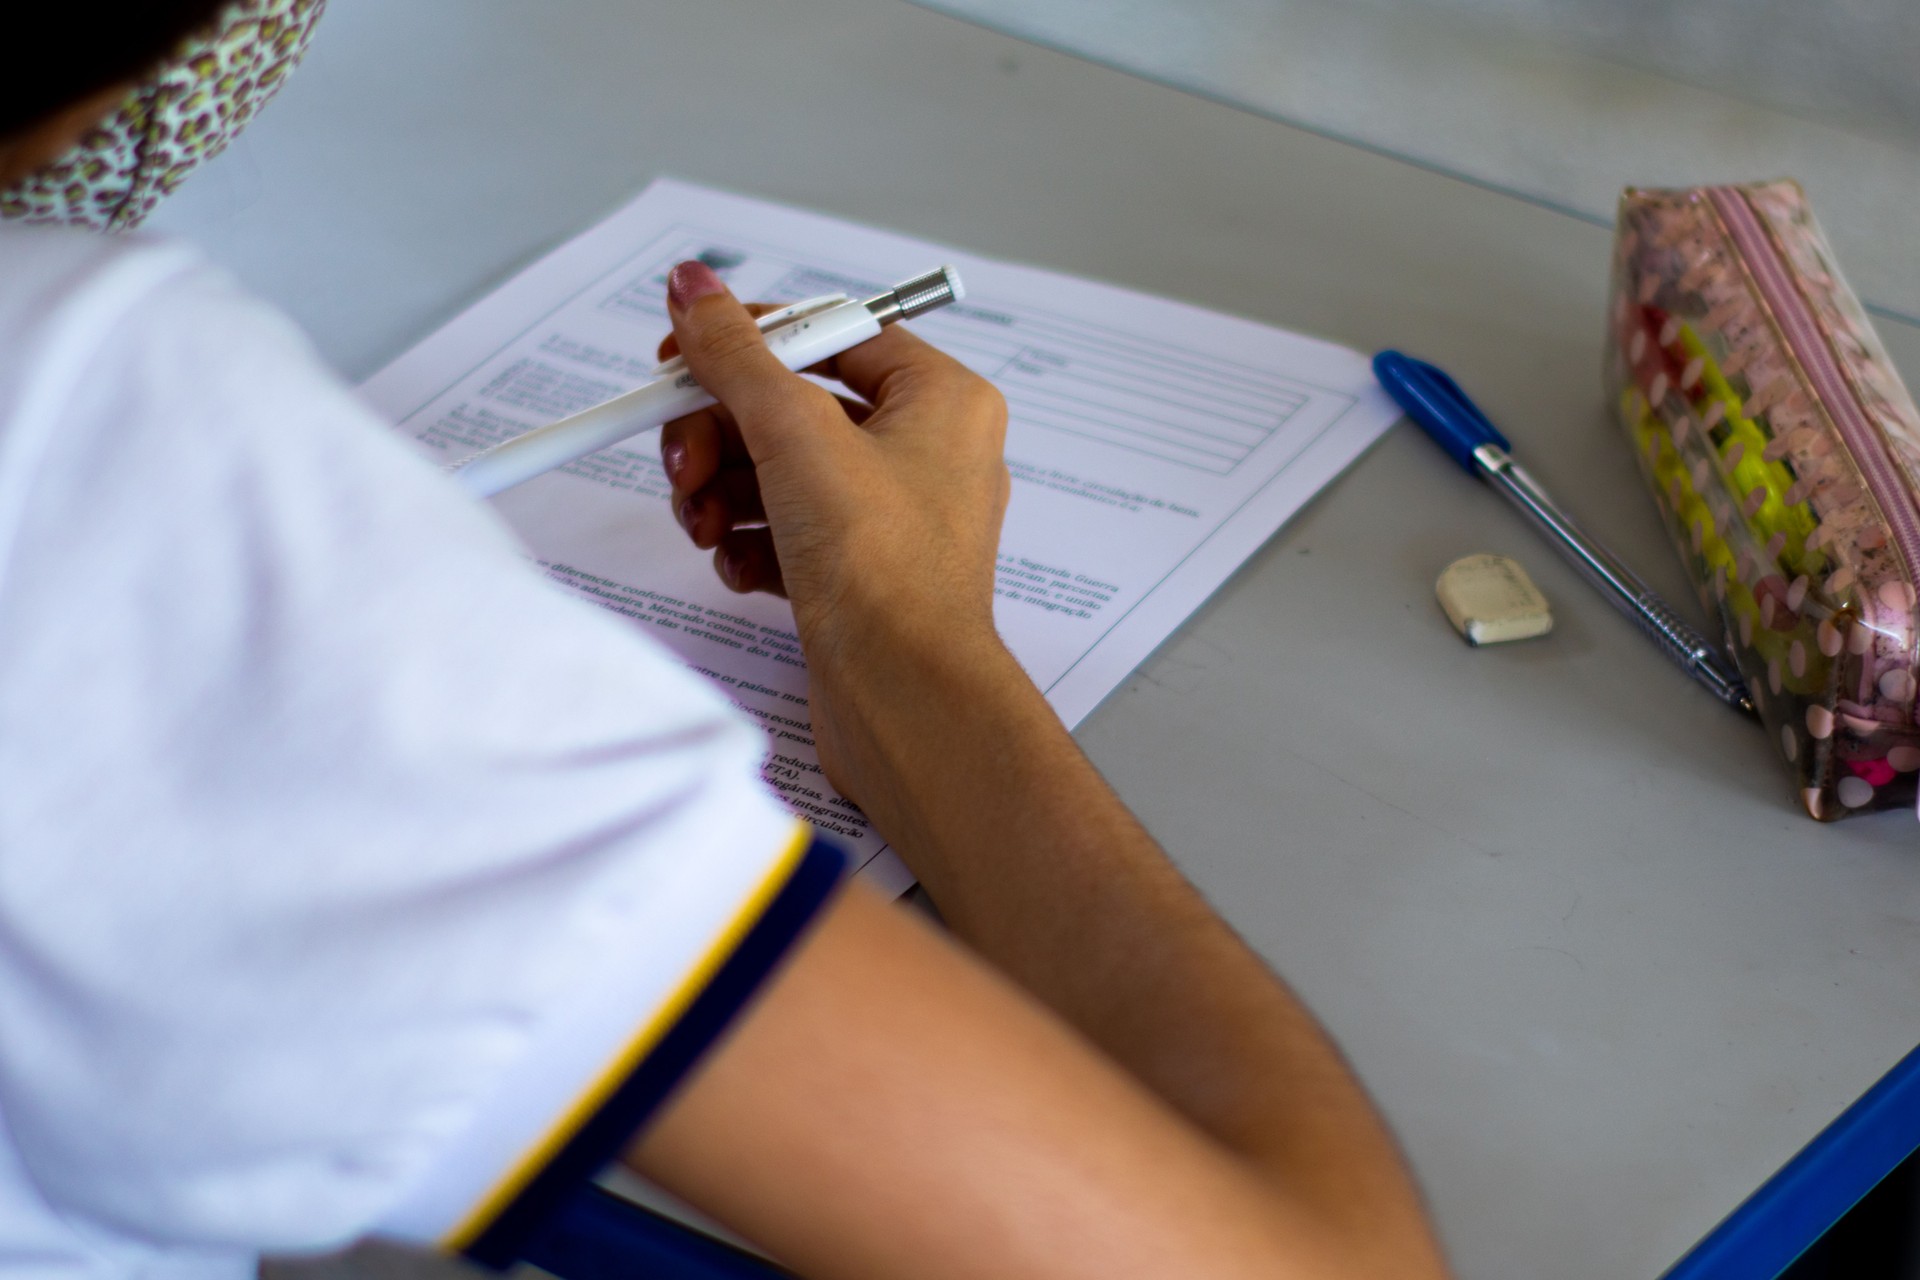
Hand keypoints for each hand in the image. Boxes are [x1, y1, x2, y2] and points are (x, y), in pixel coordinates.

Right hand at [657, 261, 1014, 801]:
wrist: (905, 700)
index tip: (682, 354)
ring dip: (722, 491)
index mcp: (941, 400)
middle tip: (681, 461)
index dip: (748, 341)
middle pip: (792, 408)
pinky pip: (785, 533)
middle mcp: (927, 454)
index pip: (831, 332)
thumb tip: (695, 290)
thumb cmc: (887, 572)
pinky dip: (748, 542)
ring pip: (779, 473)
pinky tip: (738, 564)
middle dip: (721, 434)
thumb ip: (736, 355)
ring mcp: (892, 520)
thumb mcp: (797, 433)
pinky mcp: (859, 577)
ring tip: (703, 523)